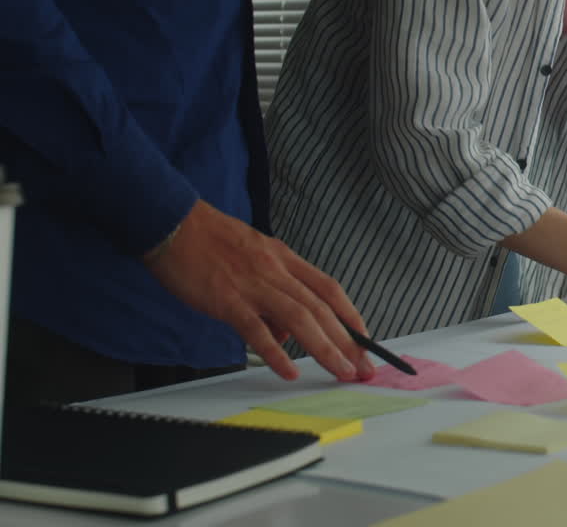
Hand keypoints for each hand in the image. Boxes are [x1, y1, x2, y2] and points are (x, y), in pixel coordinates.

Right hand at [143, 199, 375, 381]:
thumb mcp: (254, 254)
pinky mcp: (227, 300)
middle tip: (362, 367)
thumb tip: (284, 332)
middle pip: (322, 309)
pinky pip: (256, 331)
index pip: (330, 289)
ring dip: (325, 349)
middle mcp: (276, 270)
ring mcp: (253, 285)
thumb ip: (273, 289)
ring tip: (341, 372)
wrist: (172, 222)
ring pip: (300, 319)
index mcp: (285, 258)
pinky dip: (275, 353)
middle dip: (347, 341)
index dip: (351, 315)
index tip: (365, 339)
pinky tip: (289, 372)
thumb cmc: (209, 240)